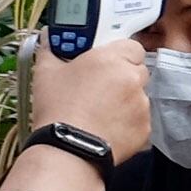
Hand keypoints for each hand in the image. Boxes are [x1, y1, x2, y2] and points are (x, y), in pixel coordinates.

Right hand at [29, 33, 150, 163]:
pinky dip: (128, 122)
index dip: (119, 53)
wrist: (68, 150)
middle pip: (137, 70)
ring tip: (99, 111)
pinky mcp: (145, 129)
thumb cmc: (59, 111)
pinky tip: (106, 126)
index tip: (106, 60)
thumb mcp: (46, 73)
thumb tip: (49, 40)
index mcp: (112, 59)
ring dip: (125, 100)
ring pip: (139, 96)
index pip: (132, 46)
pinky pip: (140, 120)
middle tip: (100, 86)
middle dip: (121, 76)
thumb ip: (51, 50)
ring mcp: (141, 105)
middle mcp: (132, 79)